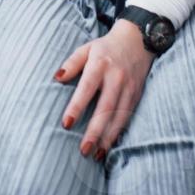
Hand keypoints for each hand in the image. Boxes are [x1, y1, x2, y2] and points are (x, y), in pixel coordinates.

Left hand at [53, 19, 156, 161]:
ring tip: (97, 154)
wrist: (138, 40)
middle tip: (83, 150)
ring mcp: (129, 88)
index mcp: (100, 64)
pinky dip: (119, 132)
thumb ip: (72, 63)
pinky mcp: (137, 95)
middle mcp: (116, 78)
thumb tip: (57, 78)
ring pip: (119, 116)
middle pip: (105, 108)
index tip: (66, 124)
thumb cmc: (106, 47)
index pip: (87, 88)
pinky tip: (110, 144)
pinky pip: (128, 117)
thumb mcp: (86, 48)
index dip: (76, 106)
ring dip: (108, 137)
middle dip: (95, 131)